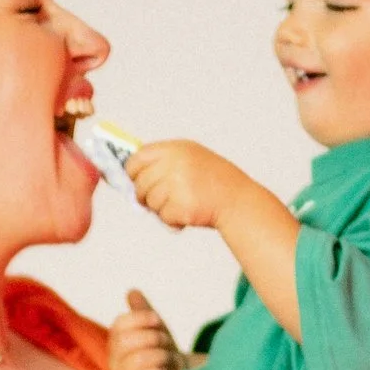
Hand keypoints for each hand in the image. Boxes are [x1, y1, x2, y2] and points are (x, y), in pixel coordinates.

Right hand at [105, 290, 182, 369]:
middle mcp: (114, 361)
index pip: (119, 325)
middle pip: (126, 341)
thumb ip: (143, 312)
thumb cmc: (163, 354)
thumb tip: (132, 291)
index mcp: (116, 342)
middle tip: (166, 343)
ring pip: (138, 359)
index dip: (140, 319)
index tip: (157, 320)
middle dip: (153, 338)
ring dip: (161, 355)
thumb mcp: (155, 329)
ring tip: (169, 359)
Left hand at [127, 139, 244, 234]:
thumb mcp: (191, 158)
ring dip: (160, 208)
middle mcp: (176, 163)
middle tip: (153, 200)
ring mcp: (179, 184)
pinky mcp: (182, 206)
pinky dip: (172, 220)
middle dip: (143, 195)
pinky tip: (187, 214)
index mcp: (177, 149)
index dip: (132, 170)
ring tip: (180, 204)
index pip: (138, 157)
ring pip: (150, 201)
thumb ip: (164, 162)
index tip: (133, 179)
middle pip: (140, 182)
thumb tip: (133, 174)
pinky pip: (163, 216)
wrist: (237, 201)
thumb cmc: (214, 182)